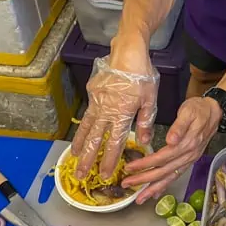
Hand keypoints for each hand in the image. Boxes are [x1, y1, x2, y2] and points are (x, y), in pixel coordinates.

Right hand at [71, 55, 158, 179]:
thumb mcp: (150, 98)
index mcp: (123, 113)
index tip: (104, 174)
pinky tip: (80, 134)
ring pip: (86, 127)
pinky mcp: (93, 93)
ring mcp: (97, 101)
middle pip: (95, 139)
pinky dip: (82, 127)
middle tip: (80, 175)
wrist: (127, 51)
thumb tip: (144, 141)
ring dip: (80, 144)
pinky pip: (87, 114)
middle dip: (88, 159)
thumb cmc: (142, 74)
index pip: (115, 142)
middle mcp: (107, 110)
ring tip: (74, 158)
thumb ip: (146, 121)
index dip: (109, 160)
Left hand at [125, 97, 221, 203]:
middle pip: (163, 171)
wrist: (215, 111)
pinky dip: (165, 185)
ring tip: (140, 198)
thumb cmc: (199, 109)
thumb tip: (171, 140)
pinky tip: (155, 192)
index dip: (145, 164)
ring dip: (153, 188)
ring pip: (170, 177)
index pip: (162, 158)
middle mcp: (188, 155)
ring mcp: (190, 160)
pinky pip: (176, 176)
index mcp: (187, 144)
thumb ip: (179, 126)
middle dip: (144, 180)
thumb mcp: (189, 112)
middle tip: (127, 184)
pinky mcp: (189, 160)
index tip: (129, 168)